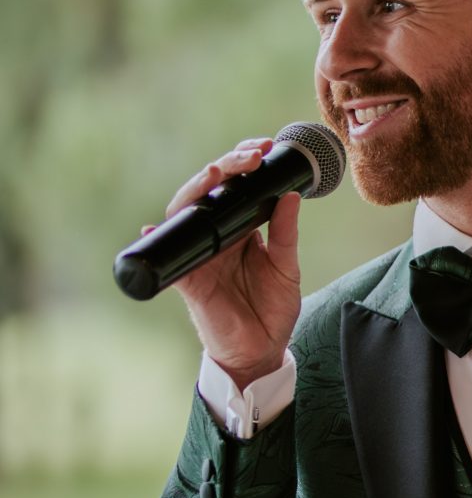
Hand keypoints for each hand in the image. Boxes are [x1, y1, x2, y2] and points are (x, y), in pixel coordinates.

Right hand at [155, 138, 302, 387]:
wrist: (262, 349)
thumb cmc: (272, 308)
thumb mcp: (286, 267)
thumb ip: (284, 233)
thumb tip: (291, 195)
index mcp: (239, 229)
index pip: (236, 187)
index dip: (244, 164)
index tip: (265, 147)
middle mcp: (216, 235)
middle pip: (210, 191)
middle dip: (228, 166)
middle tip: (251, 154)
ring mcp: (199, 253)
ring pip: (187, 212)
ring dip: (198, 190)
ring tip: (216, 174)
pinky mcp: (187, 277)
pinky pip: (169, 255)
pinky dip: (158, 239)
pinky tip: (153, 227)